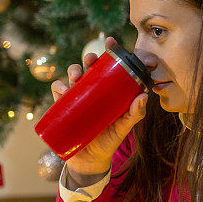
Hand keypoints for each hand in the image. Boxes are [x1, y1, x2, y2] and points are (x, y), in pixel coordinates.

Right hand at [50, 36, 147, 178]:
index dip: (111, 51)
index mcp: (109, 89)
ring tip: (77, 75)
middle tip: (91, 58)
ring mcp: (78, 97)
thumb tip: (144, 94)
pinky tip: (62, 89)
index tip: (111, 41)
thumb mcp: (125, 126)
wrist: (90, 160)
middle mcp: (93, 89)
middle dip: (90, 58)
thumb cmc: (110, 139)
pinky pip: (58, 91)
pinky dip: (58, 87)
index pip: (111, 66)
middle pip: (90, 67)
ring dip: (73, 70)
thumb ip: (136, 113)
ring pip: (73, 75)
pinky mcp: (63, 106)